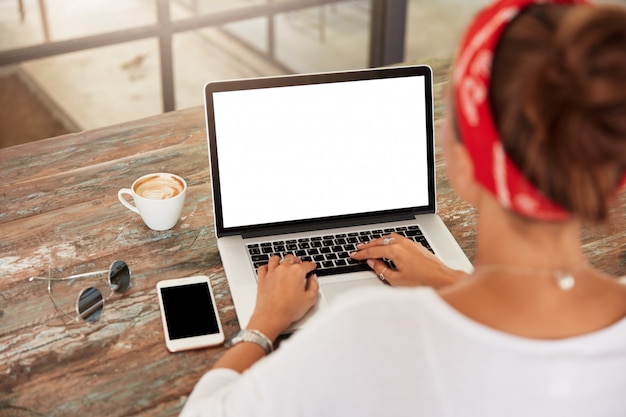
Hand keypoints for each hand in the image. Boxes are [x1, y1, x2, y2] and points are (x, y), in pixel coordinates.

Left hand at [249, 255, 318, 339]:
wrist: (271, 317)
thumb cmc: (289, 310)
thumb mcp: (310, 299)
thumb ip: (314, 285)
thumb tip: (313, 279)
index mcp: (297, 272)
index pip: (307, 264)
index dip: (311, 265)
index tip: (312, 266)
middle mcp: (284, 269)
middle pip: (291, 258)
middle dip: (297, 260)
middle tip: (299, 263)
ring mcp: (271, 272)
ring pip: (276, 259)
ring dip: (281, 260)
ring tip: (284, 263)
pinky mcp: (262, 278)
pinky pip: (263, 267)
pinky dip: (267, 266)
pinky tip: (269, 269)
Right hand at [350, 233, 464, 287]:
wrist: (442, 278)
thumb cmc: (422, 281)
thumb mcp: (396, 279)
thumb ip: (381, 269)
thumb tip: (373, 263)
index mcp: (394, 250)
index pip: (373, 251)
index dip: (361, 254)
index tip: (354, 255)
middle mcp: (401, 243)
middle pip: (379, 241)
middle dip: (367, 245)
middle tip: (358, 248)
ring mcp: (409, 242)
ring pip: (388, 237)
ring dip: (378, 240)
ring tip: (370, 245)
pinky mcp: (415, 244)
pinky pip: (397, 238)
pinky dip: (388, 240)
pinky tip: (387, 244)